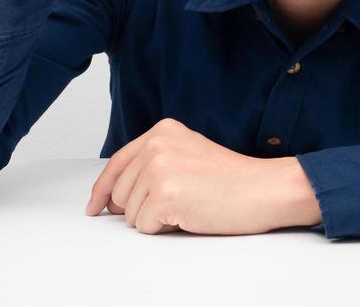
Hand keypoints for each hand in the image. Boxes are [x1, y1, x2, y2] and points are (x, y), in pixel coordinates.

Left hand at [83, 118, 313, 235]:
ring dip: (155, 218)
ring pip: (130, 213)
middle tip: (177, 202)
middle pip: (120, 193)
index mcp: (162, 131)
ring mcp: (159, 168)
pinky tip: (189, 213)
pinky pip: (145, 227)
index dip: (103, 189)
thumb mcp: (188, 154)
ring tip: (187, 204)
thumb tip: (116, 195)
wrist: (264, 188)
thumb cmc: (233, 179)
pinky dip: (165, 229)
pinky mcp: (165, 194)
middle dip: (140, 208)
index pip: (117, 163)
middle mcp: (156, 144)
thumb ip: (153, 162)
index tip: (95, 206)